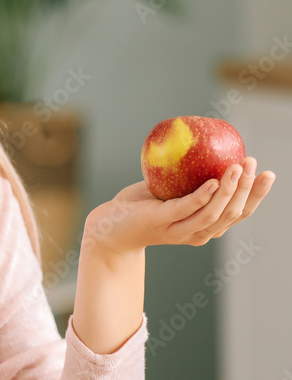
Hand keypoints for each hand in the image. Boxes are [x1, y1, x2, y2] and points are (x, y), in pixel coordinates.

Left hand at [82, 157, 274, 256]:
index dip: (256, 195)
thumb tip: (208, 146)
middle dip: (248, 189)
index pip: (240, 213)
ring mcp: (179, 230)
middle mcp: (198, 233)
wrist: (110, 226)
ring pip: (213, 213)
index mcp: (206, 227)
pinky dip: (203, 196)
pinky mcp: (160, 222)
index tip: (268, 174)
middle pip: (232, 213)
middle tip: (254, 164)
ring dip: (230, 189)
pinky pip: (186, 209)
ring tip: (237, 167)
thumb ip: (190, 178)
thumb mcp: (172, 190)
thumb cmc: (142, 206)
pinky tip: (213, 181)